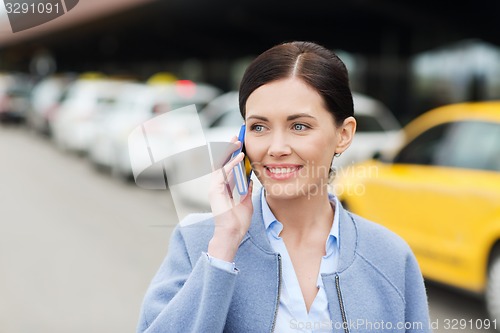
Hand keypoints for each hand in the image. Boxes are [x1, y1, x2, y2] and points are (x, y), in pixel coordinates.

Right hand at [208, 138, 253, 261]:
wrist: (233, 233)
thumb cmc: (238, 220)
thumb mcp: (246, 200)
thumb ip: (246, 189)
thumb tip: (250, 179)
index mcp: (225, 187)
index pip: (228, 166)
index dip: (234, 154)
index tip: (241, 144)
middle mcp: (218, 185)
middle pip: (222, 161)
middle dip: (230, 148)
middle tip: (238, 137)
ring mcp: (215, 187)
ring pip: (221, 164)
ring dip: (230, 152)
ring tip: (238, 142)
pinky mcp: (215, 190)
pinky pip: (223, 173)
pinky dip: (231, 164)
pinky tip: (240, 157)